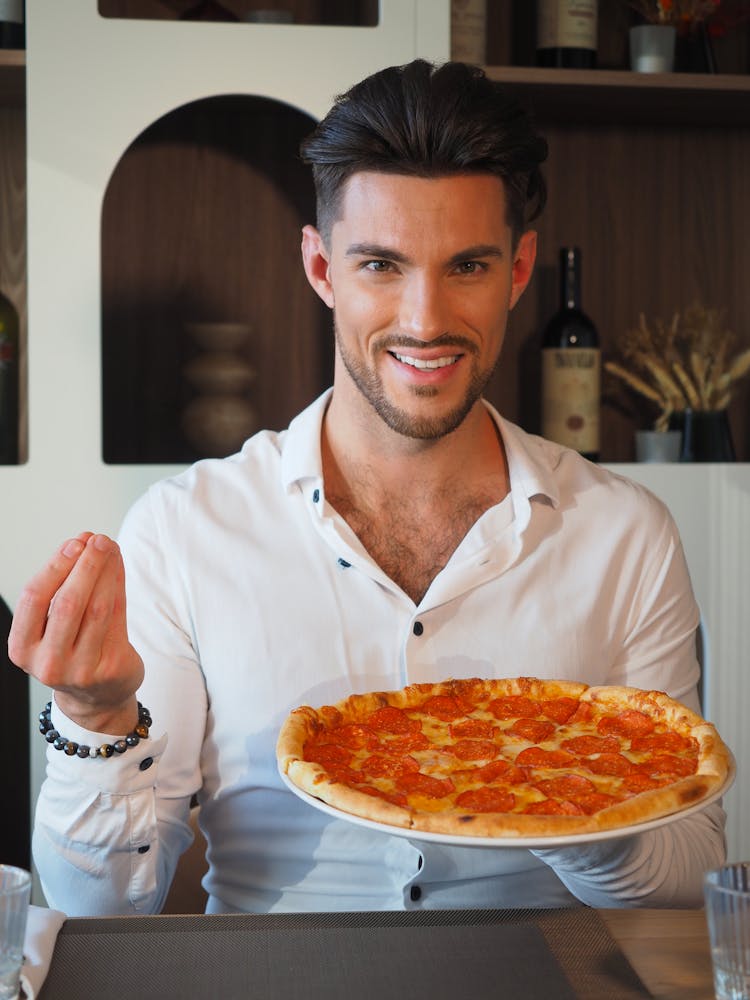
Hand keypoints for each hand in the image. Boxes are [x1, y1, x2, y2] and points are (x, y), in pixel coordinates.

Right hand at [8, 532, 143, 733]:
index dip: (56, 565)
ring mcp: (80, 669)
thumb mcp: (51, 626)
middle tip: (98, 540)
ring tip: (110, 547)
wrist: (96, 696)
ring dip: (105, 571)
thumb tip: (82, 541)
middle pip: (68, 602)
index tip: (75, 542)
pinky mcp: (110, 668)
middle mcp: (47, 662)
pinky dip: (118, 586)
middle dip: (85, 565)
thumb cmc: (70, 649)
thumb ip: (61, 587)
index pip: (35, 597)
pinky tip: (118, 568)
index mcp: (22, 648)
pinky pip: (117, 618)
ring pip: (96, 608)